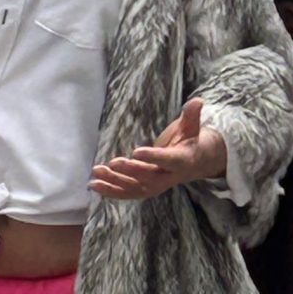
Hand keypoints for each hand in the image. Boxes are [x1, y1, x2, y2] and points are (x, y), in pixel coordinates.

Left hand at [89, 97, 228, 200]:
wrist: (193, 163)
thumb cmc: (188, 141)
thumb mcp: (192, 127)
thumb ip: (192, 115)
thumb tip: (198, 100)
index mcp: (180, 161)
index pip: (167, 160)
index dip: (152, 157)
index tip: (136, 151)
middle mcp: (167, 177)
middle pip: (147, 176)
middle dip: (130, 170)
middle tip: (113, 162)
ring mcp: (155, 186)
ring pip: (134, 187)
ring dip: (114, 181)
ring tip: (97, 172)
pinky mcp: (144, 190)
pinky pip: (126, 193)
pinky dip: (110, 190)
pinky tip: (94, 185)